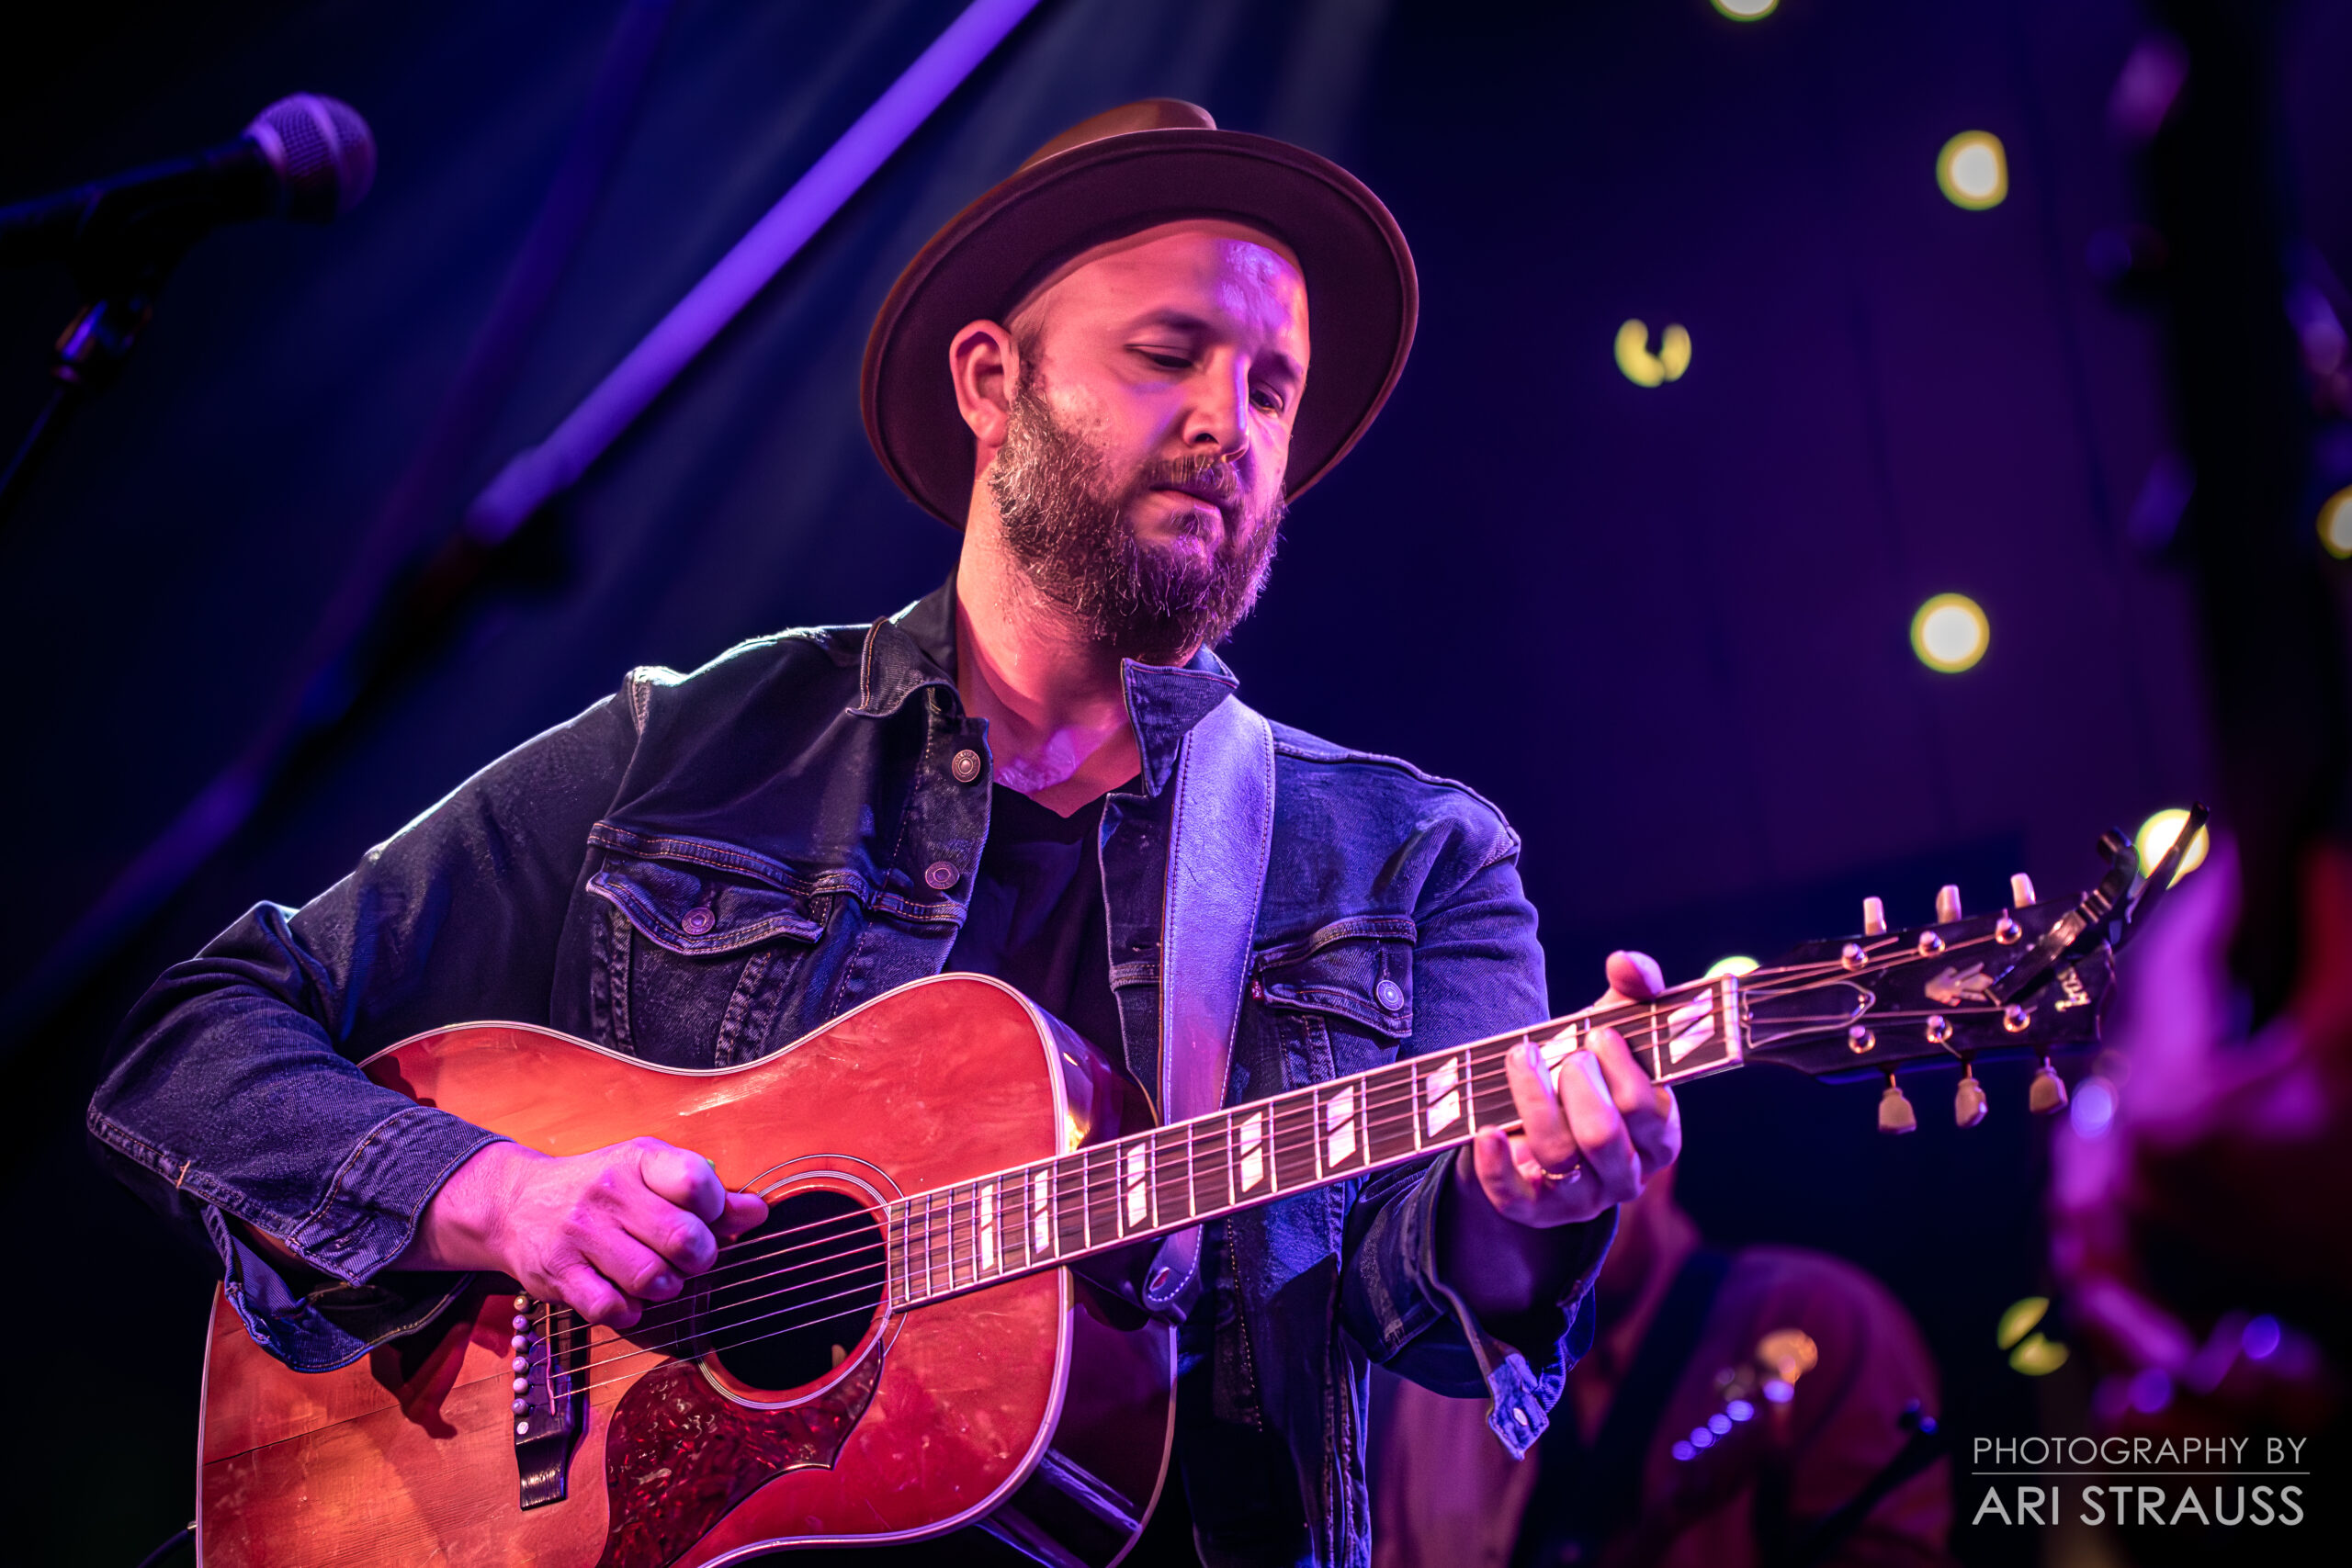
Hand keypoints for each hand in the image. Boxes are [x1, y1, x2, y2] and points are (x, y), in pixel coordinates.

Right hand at [396, 1137, 768, 1326]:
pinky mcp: (558, 1274)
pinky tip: (626, 1297)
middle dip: (698, 1259)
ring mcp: (579, 1234)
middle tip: (688, 1259)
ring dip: (666, 1288)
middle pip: (683, 1239)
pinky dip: (629, 1311)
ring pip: (652, 1279)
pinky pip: (612, 1308)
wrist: (516, 1204)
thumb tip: (757, 1212)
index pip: (697, 1181)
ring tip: (657, 1277)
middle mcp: (607, 1192)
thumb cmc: (600, 1190)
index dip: (717, 1208)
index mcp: (638, 1160)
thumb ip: (707, 1195)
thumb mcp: (651, 1175)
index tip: (707, 1217)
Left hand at [1457, 950, 1682, 1228]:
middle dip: (1578, 1085)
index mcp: (1658, 1134)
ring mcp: (1582, 1197)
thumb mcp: (1611, 1030)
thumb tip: (1629, 961)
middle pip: (1604, 1135)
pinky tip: (1486, 1131)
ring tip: (1519, 1056)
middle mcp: (1627, 1173)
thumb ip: (1632, 992)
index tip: (1596, 1034)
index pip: (1649, 1110)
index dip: (1623, 1071)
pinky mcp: (1535, 1210)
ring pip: (1559, 1156)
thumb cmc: (1586, 1073)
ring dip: (1534, 1099)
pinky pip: (1516, 1199)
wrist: (1536, 1125)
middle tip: (1562, 1052)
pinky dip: (1497, 1166)